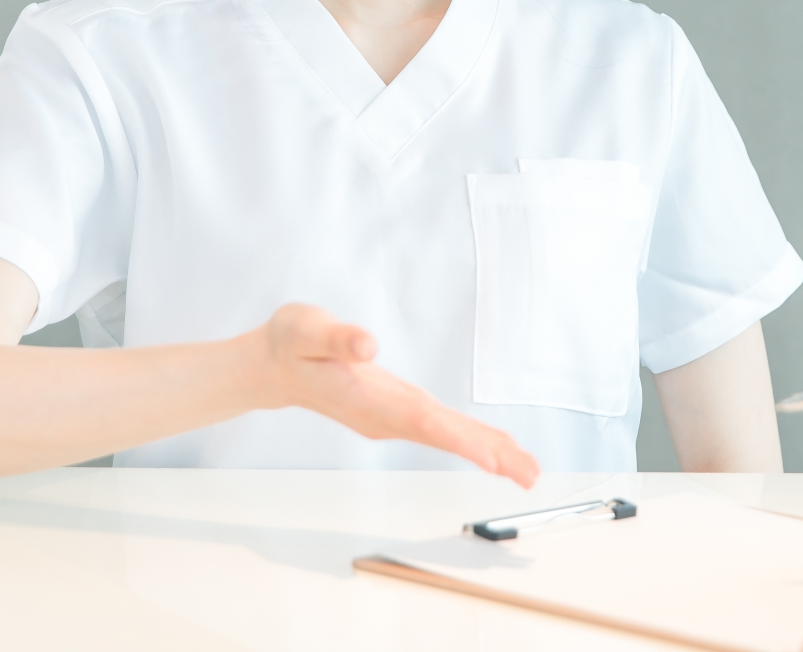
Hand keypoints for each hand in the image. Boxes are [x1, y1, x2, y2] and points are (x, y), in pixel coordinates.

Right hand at [246, 304, 540, 487]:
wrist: (273, 366)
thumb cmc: (290, 343)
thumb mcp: (306, 328)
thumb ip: (337, 338)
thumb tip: (368, 344)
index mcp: (366, 399)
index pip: (419, 420)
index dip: (456, 439)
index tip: (489, 459)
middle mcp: (383, 416)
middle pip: (442, 436)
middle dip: (488, 455)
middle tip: (530, 474)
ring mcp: (390, 418)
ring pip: (445, 436)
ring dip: (488, 453)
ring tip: (526, 470)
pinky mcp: (396, 412)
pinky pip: (440, 430)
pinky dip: (470, 440)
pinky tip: (494, 449)